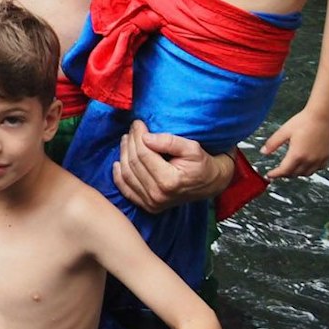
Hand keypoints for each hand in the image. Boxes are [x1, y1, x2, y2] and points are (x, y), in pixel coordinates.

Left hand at [114, 120, 234, 211]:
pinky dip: (119, 176)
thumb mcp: (192, 148)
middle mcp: (158, 195)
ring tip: (127, 140)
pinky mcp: (148, 206)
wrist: (210, 184)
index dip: (138, 135)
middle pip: (133, 163)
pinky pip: (126, 190)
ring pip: (127, 175)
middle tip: (132, 129)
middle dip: (130, 142)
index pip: (143, 154)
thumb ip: (169, 141)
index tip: (138, 123)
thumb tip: (145, 137)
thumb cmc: (202, 164)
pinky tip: (118, 162)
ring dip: (123, 154)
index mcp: (169, 181)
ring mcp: (152, 203)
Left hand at [262, 109, 328, 178]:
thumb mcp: (284, 131)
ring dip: (297, 173)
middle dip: (285, 174)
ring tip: (290, 169)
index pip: (284, 170)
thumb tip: (263, 152)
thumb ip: (273, 143)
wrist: (322, 116)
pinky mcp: (326, 156)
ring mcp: (319, 159)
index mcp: (297, 155)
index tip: (269, 175)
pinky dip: (310, 169)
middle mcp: (309, 160)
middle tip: (278, 171)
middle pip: (295, 174)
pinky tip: (306, 164)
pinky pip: (318, 169)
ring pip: (306, 173)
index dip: (275, 174)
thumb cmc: (303, 121)